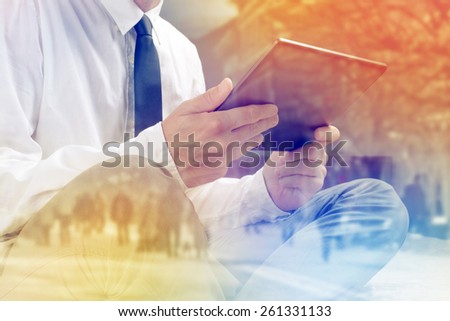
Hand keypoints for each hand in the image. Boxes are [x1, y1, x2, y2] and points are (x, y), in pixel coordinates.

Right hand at [162, 78, 278, 187]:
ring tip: (260, 133)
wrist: (160, 162)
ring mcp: (223, 159)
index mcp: (216, 124)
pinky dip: (238, 152)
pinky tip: (240, 147)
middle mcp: (223, 142)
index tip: (273, 109)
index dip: (263, 112)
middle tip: (273, 119)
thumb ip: (211, 97)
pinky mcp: (219, 171)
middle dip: (264, 124)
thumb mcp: (187, 109)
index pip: (248, 116)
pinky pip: (234, 159)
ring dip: (255, 138)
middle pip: (252, 131)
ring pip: (246, 147)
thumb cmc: (171, 132)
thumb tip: (228, 84)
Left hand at [262, 126, 339, 211]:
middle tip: (279, 162)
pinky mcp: (317, 184)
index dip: (327, 133)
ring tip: (278, 172)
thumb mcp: (279, 151)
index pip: (330, 134)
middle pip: (316, 149)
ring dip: (287, 169)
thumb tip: (287, 140)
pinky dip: (288, 180)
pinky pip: (304, 180)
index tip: (317, 134)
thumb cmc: (277, 165)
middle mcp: (320, 155)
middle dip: (293, 155)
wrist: (271, 186)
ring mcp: (320, 170)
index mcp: (313, 142)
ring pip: (309, 166)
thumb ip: (288, 143)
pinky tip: (282, 181)